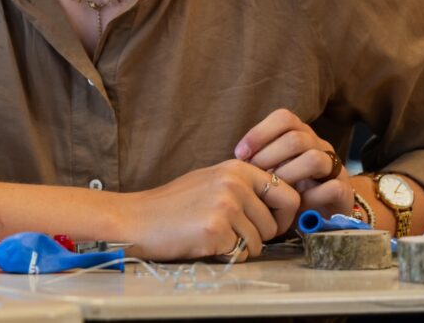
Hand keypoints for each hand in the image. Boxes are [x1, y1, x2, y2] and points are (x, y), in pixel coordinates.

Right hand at [117, 159, 299, 261]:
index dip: (284, 215)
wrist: (137, 218)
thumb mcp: (211, 180)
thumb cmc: (173, 204)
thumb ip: (243, 185)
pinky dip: (226, 254)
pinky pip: (241, 253)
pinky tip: (204, 242)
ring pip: (259, 242)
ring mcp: (226, 206)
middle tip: (235, 233)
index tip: (271, 223)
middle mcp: (235, 183)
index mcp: (236, 168)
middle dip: (260, 235)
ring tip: (213, 235)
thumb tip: (279, 201)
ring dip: (241, 247)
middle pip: (275, 223)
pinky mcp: (216, 230)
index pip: (286, 193)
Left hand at [234, 108, 351, 220]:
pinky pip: (332, 188)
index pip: (284, 118)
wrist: (324, 216)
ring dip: (288, 174)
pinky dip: (311, 197)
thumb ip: (258, 161)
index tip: (240, 154)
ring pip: (315, 159)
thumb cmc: (290, 189)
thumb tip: (237, 159)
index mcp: (300, 134)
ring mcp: (335, 167)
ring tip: (275, 189)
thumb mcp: (272, 171)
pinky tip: (298, 205)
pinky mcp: (345, 192)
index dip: (259, 133)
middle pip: (296, 137)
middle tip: (255, 174)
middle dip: (269, 156)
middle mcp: (319, 145)